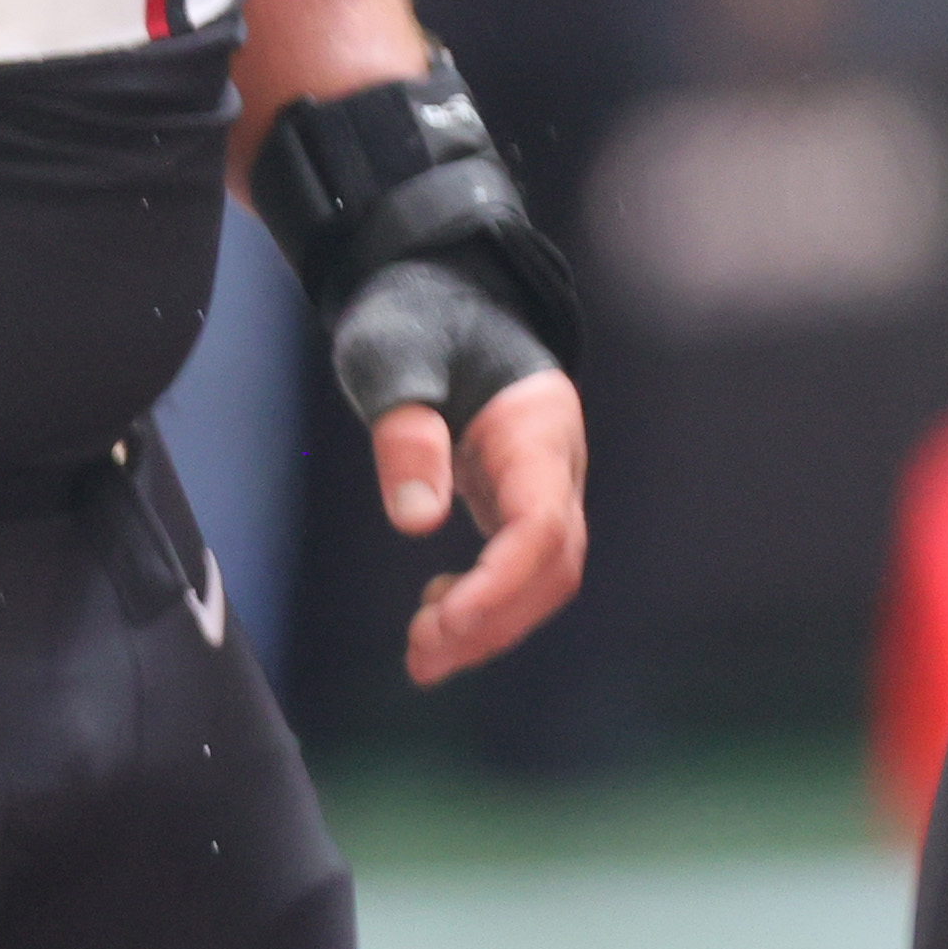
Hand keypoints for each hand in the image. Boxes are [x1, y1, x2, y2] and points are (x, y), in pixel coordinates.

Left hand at [353, 299, 590, 685]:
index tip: (444, 622)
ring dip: (489, 624)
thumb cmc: (418, 315)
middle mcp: (554, 466)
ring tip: (423, 657)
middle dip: (495, 620)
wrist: (439, 290)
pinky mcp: (516, 497)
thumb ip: (407, 434)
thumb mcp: (394, 359)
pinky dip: (482, 599)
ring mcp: (540, 484)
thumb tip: (418, 520)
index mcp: (536, 430)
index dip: (500, 584)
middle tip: (423, 658)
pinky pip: (517, 565)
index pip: (542, 527)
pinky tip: (434, 609)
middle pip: (553, 566)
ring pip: (541, 576)